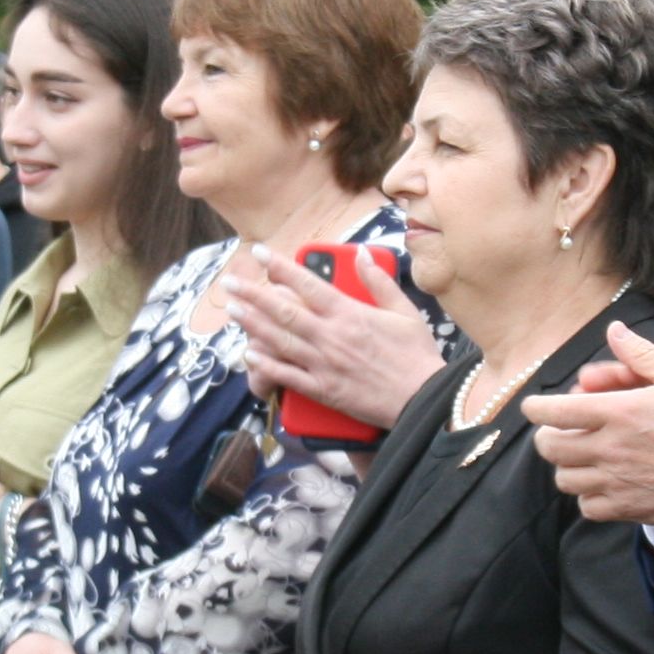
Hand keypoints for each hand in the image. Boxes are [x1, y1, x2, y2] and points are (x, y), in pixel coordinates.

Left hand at [217, 247, 443, 431]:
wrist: (423, 399)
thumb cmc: (417, 355)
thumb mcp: (405, 311)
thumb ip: (379, 281)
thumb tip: (362, 254)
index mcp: (350, 313)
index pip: (306, 284)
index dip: (280, 267)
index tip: (260, 253)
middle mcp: (331, 336)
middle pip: (283, 311)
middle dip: (253, 294)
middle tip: (230, 282)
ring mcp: (323, 364)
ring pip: (279, 340)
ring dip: (252, 324)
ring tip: (232, 310)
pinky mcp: (323, 389)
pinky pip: (288, 375)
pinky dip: (266, 364)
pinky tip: (249, 353)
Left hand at [520, 323, 653, 526]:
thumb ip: (643, 354)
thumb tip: (614, 330)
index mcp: (620, 413)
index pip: (554, 411)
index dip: (535, 407)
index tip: (532, 406)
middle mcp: (610, 449)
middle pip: (551, 447)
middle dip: (547, 436)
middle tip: (557, 431)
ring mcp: (617, 482)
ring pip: (565, 479)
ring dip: (567, 466)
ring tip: (580, 457)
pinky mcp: (628, 508)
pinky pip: (588, 507)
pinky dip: (587, 495)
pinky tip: (602, 483)